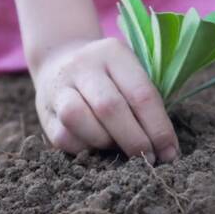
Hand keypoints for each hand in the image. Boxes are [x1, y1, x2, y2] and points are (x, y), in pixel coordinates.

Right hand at [33, 38, 178, 162]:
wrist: (60, 58)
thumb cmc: (110, 75)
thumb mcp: (130, 73)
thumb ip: (146, 104)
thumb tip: (165, 150)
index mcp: (113, 53)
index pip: (141, 94)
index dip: (159, 128)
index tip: (170, 153)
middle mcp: (83, 66)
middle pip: (110, 107)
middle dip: (134, 140)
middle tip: (148, 159)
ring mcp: (59, 87)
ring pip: (78, 119)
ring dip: (105, 142)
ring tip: (117, 148)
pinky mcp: (44, 111)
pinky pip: (63, 137)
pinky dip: (84, 148)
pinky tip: (96, 147)